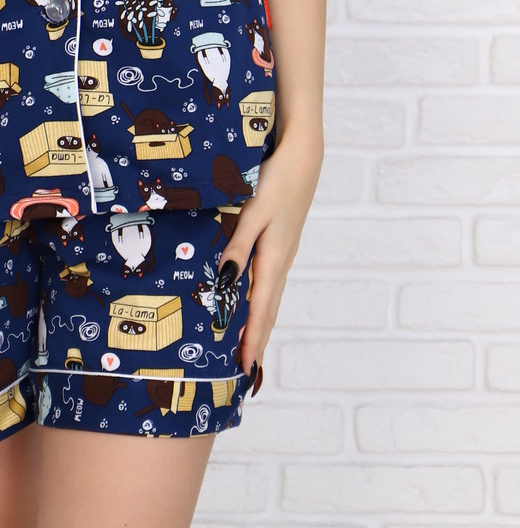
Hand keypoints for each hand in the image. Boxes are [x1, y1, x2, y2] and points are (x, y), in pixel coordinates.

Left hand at [216, 134, 323, 392]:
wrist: (303, 157)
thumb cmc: (276, 181)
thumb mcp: (252, 212)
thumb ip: (237, 246)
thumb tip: (225, 282)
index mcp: (273, 258)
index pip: (261, 309)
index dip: (253, 339)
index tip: (246, 368)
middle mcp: (281, 261)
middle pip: (269, 310)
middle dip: (258, 340)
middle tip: (248, 370)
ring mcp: (284, 252)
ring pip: (271, 297)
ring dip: (261, 323)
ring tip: (251, 346)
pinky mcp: (282, 242)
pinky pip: (271, 281)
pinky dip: (263, 301)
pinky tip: (255, 302)